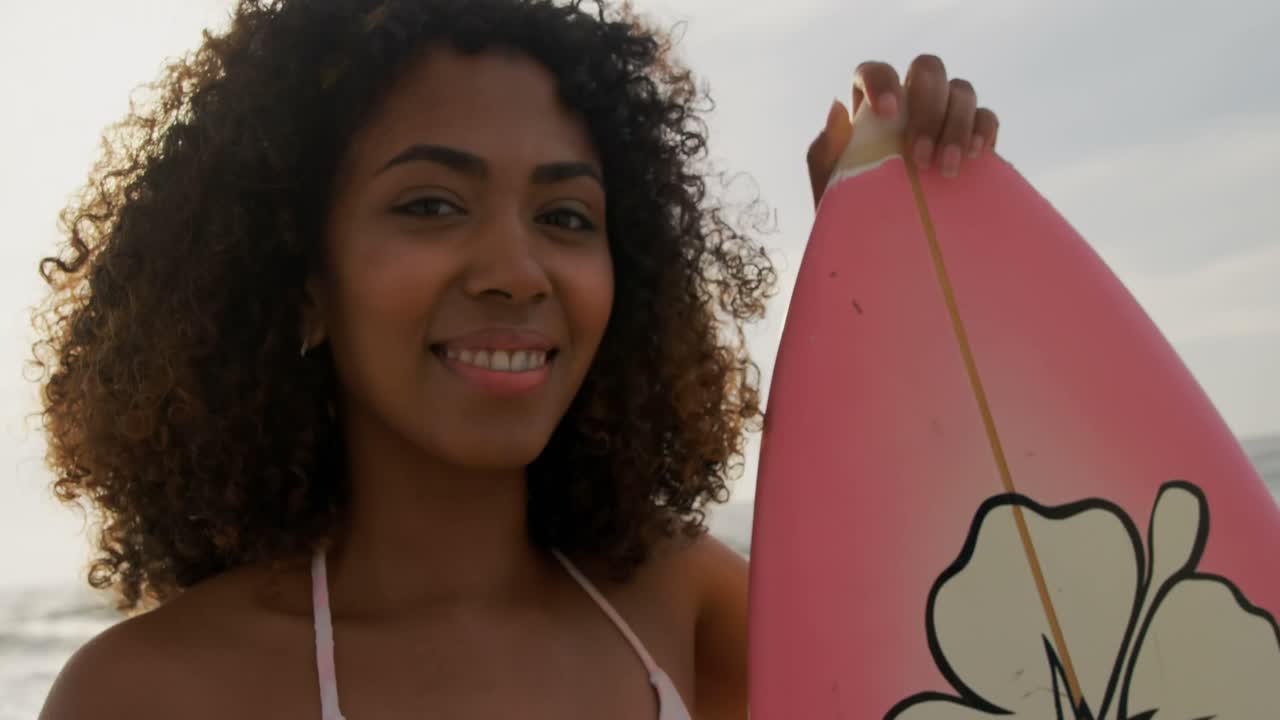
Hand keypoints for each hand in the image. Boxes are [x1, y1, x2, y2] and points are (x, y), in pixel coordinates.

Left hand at [807, 55, 999, 204]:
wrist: (889, 248)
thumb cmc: (855, 213)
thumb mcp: (830, 188)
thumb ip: (824, 151)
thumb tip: (836, 108)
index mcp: (871, 106)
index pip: (876, 71)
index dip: (882, 81)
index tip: (887, 112)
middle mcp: (911, 101)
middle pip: (928, 69)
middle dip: (928, 108)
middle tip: (920, 157)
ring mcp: (946, 115)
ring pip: (962, 90)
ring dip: (956, 126)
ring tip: (946, 170)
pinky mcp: (974, 136)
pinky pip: (986, 116)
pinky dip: (983, 130)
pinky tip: (974, 157)